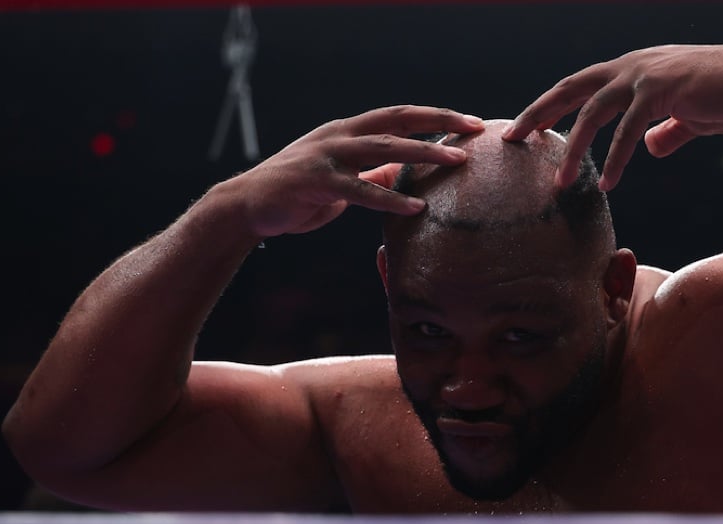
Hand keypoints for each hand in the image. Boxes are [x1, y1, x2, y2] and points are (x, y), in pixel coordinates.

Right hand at [228, 106, 484, 237]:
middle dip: (439, 121)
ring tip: (455, 160)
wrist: (248, 206)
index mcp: (348, 131)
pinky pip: (360, 190)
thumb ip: (373, 173)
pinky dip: (390, 198)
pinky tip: (416, 208)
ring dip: (423, 152)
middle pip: (397, 120)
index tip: (469, 122)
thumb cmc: (299, 194)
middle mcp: (340, 135)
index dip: (435, 116)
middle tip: (474, 129)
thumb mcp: (343, 180)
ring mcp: (327, 156)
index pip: (399, 116)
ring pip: (383, 148)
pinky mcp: (316, 182)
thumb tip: (405, 172)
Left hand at [504, 45, 722, 189]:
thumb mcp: (684, 116)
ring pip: (595, 111)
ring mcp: (644, 75)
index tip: (525, 129)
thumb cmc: (722, 96)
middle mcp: (629, 67)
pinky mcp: (663, 90)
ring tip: (562, 182)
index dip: (549, 106)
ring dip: (575, 148)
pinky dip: (617, 158)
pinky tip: (609, 182)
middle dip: (538, 115)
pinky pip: (631, 129)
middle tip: (512, 140)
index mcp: (628, 70)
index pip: (577, 86)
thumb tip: (650, 149)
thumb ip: (664, 132)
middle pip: (570, 89)